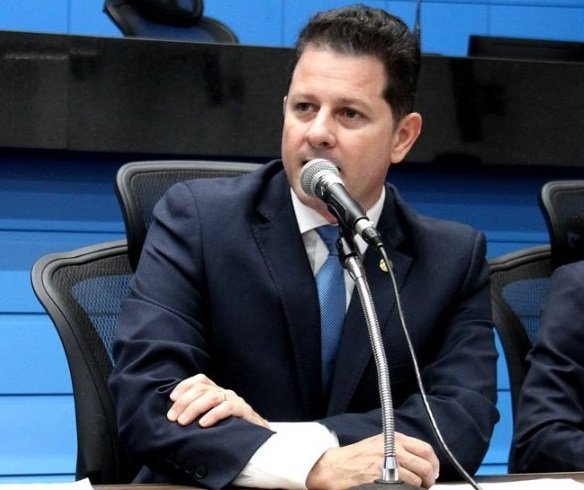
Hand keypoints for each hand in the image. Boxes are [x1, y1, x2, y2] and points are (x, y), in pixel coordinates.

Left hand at [166, 373, 268, 428]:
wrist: (258, 440)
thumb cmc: (229, 429)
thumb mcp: (211, 418)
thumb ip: (198, 413)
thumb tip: (174, 416)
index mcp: (216, 391)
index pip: (200, 380)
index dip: (184, 386)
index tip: (171, 399)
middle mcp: (224, 392)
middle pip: (202, 388)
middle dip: (184, 401)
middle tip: (173, 418)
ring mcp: (235, 400)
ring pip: (212, 396)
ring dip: (194, 408)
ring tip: (183, 422)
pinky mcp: (243, 411)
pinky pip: (227, 408)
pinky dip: (213, 415)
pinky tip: (203, 424)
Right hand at [306, 432, 438, 488]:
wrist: (336, 467)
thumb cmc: (355, 457)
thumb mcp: (379, 443)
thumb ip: (399, 447)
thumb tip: (420, 460)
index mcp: (394, 439)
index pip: (425, 449)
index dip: (433, 463)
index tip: (433, 471)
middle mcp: (394, 449)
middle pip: (426, 465)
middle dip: (430, 478)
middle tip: (427, 484)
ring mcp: (389, 464)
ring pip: (418, 479)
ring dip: (420, 487)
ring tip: (414, 488)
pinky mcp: (384, 478)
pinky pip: (407, 487)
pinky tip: (403, 489)